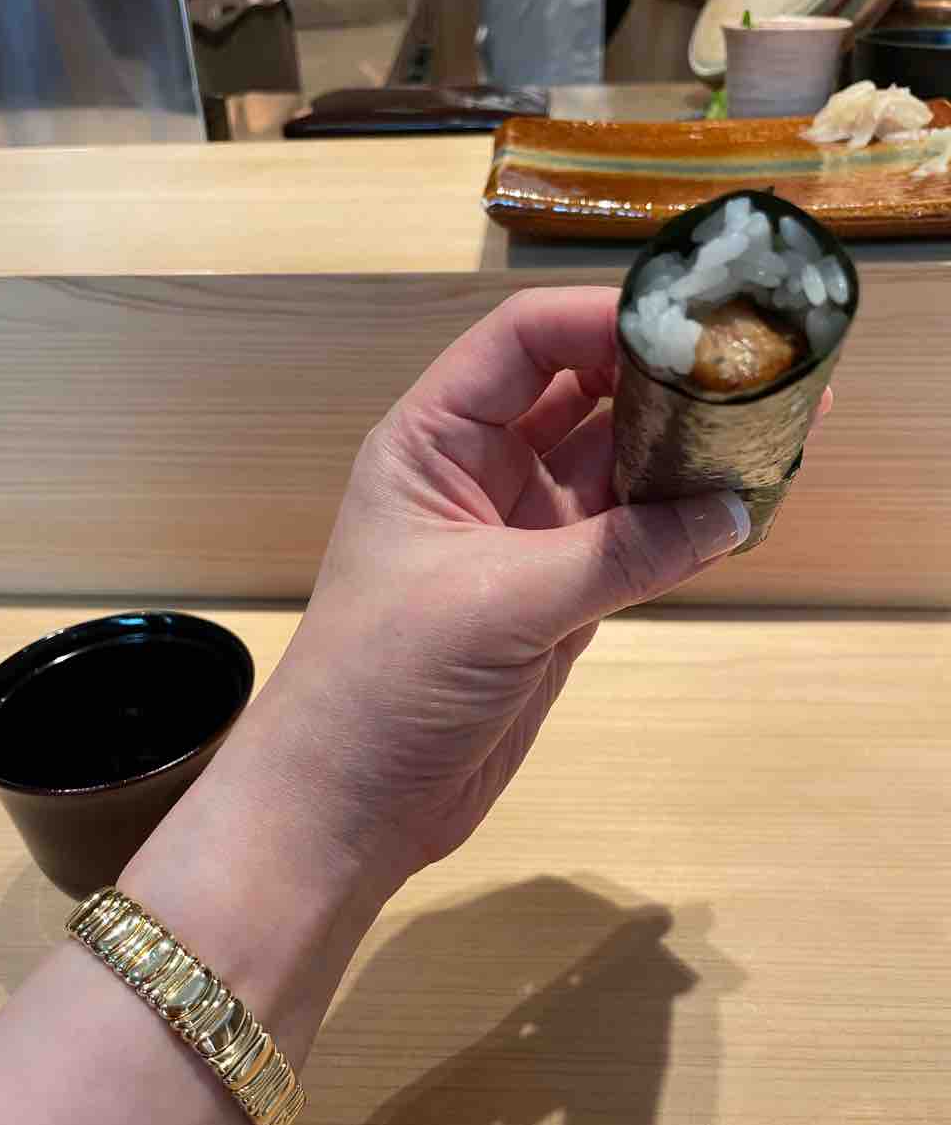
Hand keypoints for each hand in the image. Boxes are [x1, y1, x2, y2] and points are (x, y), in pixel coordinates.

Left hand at [264, 288, 756, 884]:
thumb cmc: (387, 682)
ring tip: (775, 429)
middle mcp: (481, 473)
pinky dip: (681, 528)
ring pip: (616, 472)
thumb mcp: (499, 602)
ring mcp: (524, 538)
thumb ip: (619, 553)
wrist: (349, 806)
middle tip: (761, 370)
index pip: (524, 343)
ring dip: (684, 454)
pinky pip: (631, 543)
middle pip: (583, 397)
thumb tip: (734, 509)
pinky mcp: (557, 599)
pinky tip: (743, 510)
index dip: (604, 319)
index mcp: (434, 441)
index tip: (696, 323)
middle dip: (663, 380)